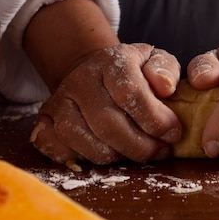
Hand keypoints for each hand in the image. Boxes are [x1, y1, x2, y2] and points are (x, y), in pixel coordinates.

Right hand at [31, 43, 182, 163]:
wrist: (94, 72)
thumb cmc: (132, 73)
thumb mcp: (154, 61)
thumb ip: (165, 69)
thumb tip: (165, 87)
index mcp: (110, 61)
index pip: (129, 93)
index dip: (155, 119)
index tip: (173, 133)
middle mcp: (80, 79)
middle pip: (107, 123)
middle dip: (140, 146)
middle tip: (159, 151)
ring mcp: (59, 100)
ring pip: (81, 139)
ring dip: (114, 156)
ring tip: (135, 153)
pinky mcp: (45, 120)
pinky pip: (56, 148)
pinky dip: (80, 159)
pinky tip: (104, 153)